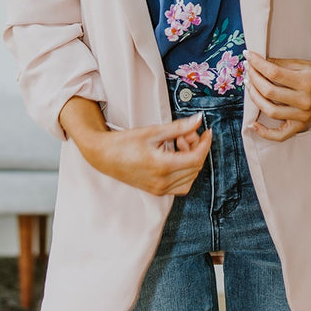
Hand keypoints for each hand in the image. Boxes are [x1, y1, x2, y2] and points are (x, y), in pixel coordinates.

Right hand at [83, 114, 212, 196]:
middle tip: (184, 134)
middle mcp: (162, 182)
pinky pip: (182, 185)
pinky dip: (185, 171)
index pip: (196, 158)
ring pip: (191, 176)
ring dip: (191, 159)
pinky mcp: (157, 191)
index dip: (205, 144)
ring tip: (178, 143)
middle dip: (196, 147)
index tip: (206, 132)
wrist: (104, 156)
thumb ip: (179, 127)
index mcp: (162, 166)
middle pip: (195, 166)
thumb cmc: (125, 142)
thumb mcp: (153, 131)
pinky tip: (176, 157)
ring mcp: (160, 189)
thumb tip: (199, 120)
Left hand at [245, 48, 310, 142]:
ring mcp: (303, 115)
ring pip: (270, 110)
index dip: (258, 63)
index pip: (274, 73)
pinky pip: (280, 135)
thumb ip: (279, 64)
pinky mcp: (301, 125)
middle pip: (269, 91)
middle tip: (248, 69)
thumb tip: (256, 62)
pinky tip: (252, 124)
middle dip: (254, 78)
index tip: (249, 56)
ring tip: (249, 85)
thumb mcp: (301, 63)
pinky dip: (264, 132)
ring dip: (254, 97)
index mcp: (306, 81)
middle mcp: (305, 100)